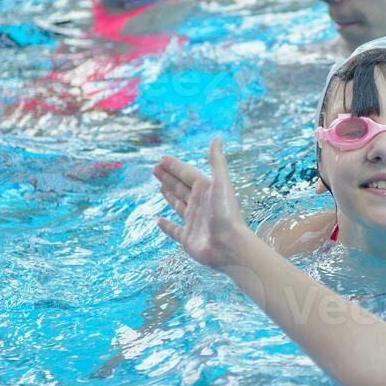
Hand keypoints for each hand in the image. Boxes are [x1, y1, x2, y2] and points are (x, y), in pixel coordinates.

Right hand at [155, 138, 251, 270]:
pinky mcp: (188, 238)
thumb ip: (217, 161)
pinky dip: (166, 226)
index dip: (175, 166)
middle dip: (169, 177)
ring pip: (178, 205)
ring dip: (169, 195)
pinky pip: (174, 230)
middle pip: (181, 187)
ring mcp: (193, 222)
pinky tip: (158, 221)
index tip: (162, 159)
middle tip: (155, 168)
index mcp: (206, 190)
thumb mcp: (222, 183)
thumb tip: (217, 138)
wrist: (230, 246)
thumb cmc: (226, 213)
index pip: (187, 174)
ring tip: (160, 186)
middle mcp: (200, 204)